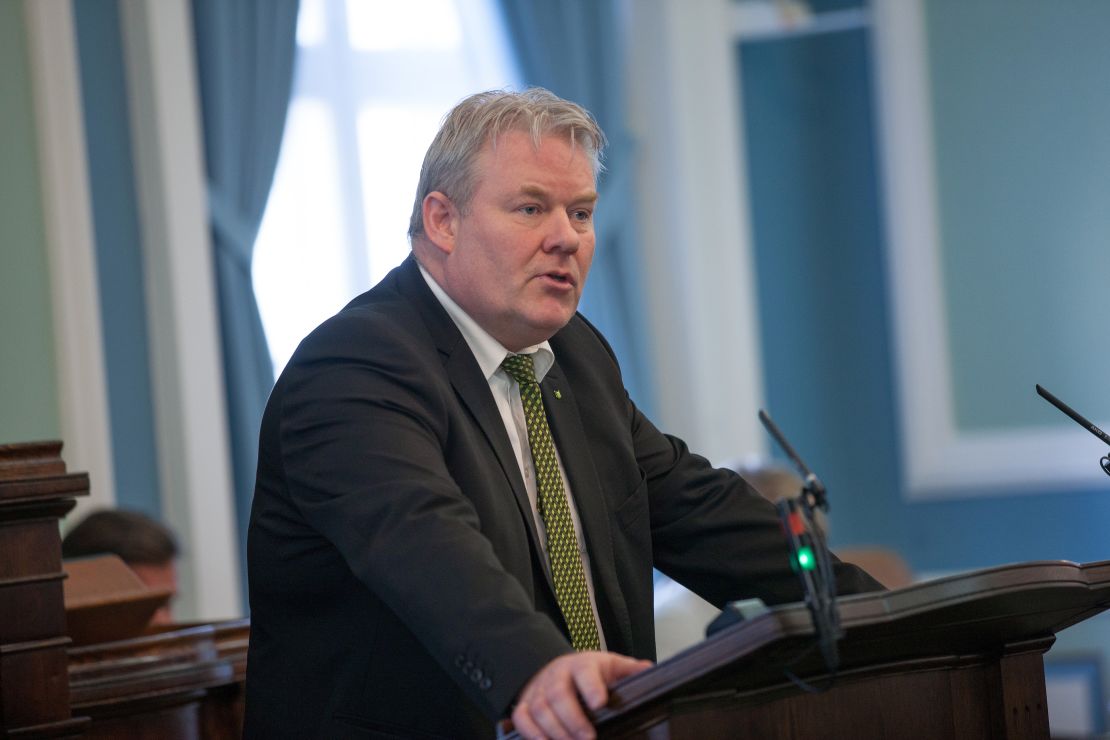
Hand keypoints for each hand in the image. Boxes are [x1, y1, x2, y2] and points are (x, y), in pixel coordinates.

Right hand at [511, 651, 651, 739]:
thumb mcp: (611, 666)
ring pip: (539, 708)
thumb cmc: (588, 672)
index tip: (600, 702)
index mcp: (582, 664)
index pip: (585, 672)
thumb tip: (648, 670)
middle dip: (573, 719)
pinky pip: (521, 717)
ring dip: (554, 730)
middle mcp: (557, 674)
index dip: (591, 687)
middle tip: (588, 738)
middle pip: (558, 694)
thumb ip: (630, 670)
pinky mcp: (525, 703)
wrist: (557, 668)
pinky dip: (531, 732)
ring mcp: (539, 689)